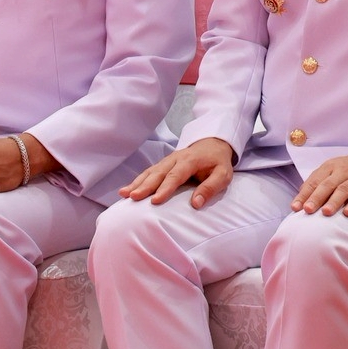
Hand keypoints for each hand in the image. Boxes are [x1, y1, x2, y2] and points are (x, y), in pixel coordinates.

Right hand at [119, 137, 235, 208]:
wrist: (212, 144)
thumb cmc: (217, 162)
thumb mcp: (223, 175)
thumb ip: (210, 188)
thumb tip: (196, 204)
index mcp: (189, 161)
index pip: (175, 176)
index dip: (165, 188)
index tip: (155, 201)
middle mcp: (174, 159)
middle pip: (157, 173)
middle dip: (144, 186)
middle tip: (133, 197)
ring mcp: (166, 161)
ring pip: (149, 172)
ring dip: (136, 183)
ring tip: (123, 194)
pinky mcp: (162, 164)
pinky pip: (148, 172)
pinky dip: (136, 181)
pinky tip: (127, 190)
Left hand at [292, 148, 347, 217]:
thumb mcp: (333, 170)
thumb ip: (318, 182)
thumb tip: (301, 198)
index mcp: (329, 167)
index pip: (313, 182)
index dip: (304, 195)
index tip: (295, 208)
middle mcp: (342, 172)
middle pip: (326, 185)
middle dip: (316, 198)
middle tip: (307, 210)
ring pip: (343, 190)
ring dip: (333, 202)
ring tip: (325, 213)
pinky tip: (347, 213)